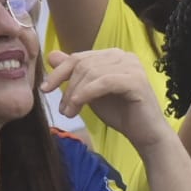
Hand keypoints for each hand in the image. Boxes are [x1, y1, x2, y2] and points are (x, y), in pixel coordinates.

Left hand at [43, 49, 170, 147]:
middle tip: (62, 109)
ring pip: (91, 72)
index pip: (79, 57)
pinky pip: (103, 82)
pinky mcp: (135, 80)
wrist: (145, 134)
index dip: (59, 73)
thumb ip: (74, 74)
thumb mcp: (90, 92)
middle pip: (83, 64)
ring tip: (69, 113)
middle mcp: (124, 55)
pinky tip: (77, 107)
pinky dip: (86, 94)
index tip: (45, 89)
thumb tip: (51, 55)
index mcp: (113, 55)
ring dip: (74, 94)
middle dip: (67, 87)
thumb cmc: (120, 113)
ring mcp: (132, 66)